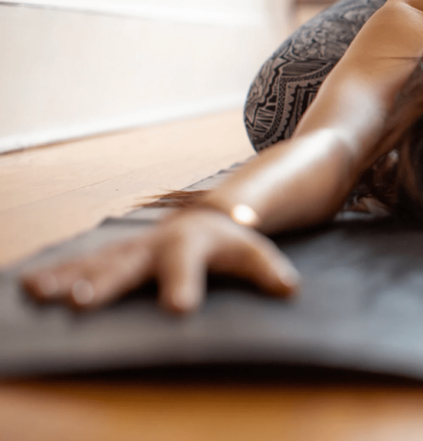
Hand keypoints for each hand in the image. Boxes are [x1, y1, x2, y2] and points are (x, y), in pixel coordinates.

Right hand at [21, 208, 299, 313]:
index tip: (177, 309)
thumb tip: (289, 288)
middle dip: (105, 283)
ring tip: (42, 294)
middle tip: (82, 301)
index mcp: (191, 244)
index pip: (188, 266)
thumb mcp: (252, 253)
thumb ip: (268, 270)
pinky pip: (83, 264)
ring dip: (70, 278)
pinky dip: (58, 274)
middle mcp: (155, 244)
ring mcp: (132, 249)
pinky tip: (31, 287)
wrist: (209, 215)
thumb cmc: (231, 241)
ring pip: (97, 263)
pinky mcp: (116, 256)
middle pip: (129, 265)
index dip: (183, 285)